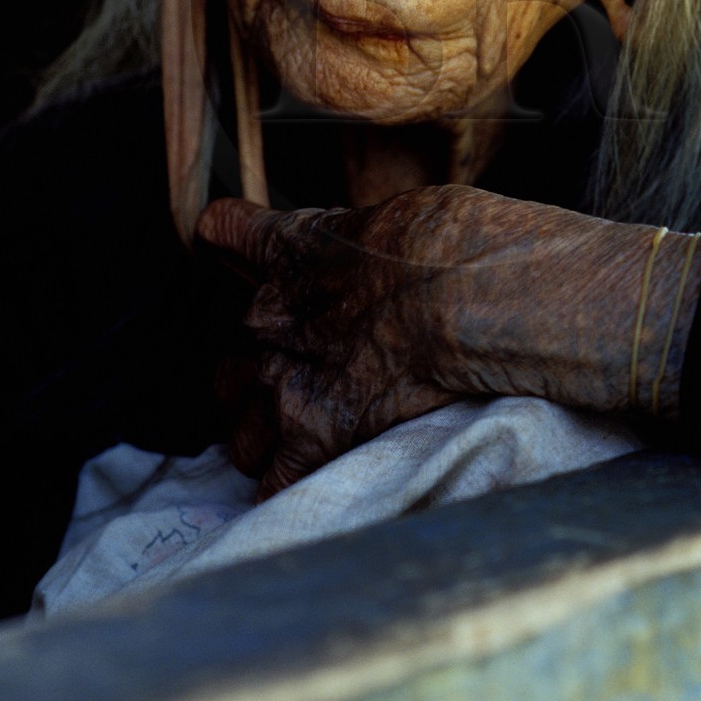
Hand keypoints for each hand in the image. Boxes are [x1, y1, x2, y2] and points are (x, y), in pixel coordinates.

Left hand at [197, 185, 700, 496]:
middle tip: (299, 375)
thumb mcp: (401, 214)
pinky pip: (273, 483)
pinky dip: (286, 485)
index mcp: (292, 250)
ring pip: (239, 428)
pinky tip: (312, 480)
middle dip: (255, 371)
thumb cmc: (459, 242)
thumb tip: (366, 244)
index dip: (229, 241)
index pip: (226, 233)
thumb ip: (359, 240)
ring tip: (305, 443)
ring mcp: (285, 383)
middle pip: (230, 353)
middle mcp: (271, 319)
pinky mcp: (314, 440)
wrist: (476, 294)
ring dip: (264, 435)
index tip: (225, 243)